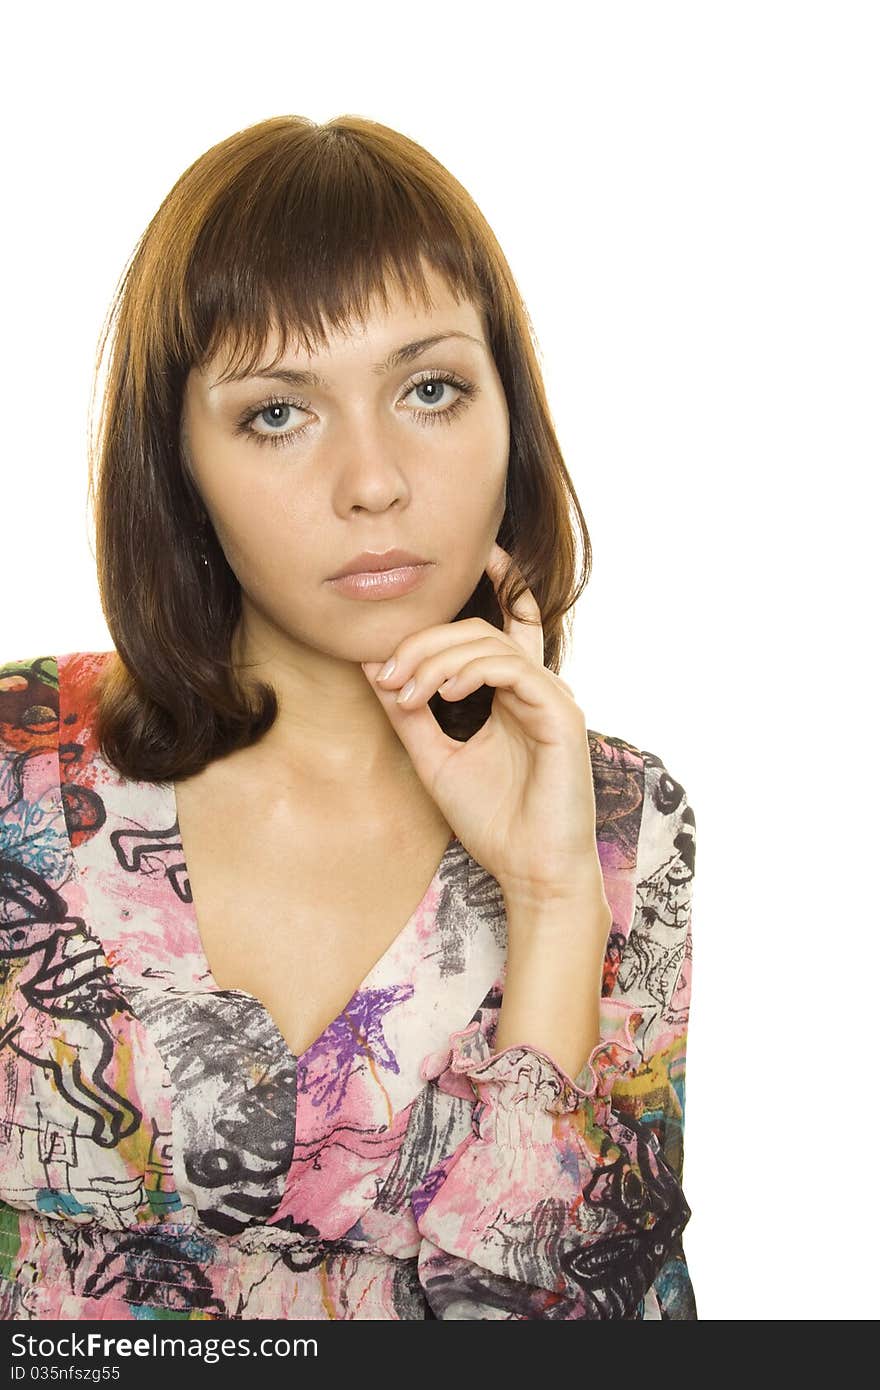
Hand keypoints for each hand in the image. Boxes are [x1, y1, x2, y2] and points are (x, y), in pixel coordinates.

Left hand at [361, 542, 607, 913]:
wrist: (531, 872)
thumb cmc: (494, 823)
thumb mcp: (435, 760)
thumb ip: (410, 713)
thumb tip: (374, 668)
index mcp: (515, 694)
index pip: (511, 624)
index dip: (502, 581)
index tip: (474, 553)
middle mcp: (537, 689)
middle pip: (480, 631)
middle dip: (425, 642)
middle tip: (385, 673)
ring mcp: (552, 699)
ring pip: (490, 645)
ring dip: (436, 661)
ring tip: (405, 692)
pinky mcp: (561, 716)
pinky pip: (514, 669)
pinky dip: (470, 672)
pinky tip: (441, 694)